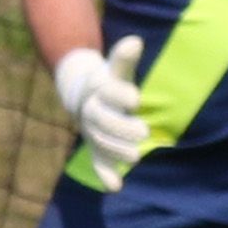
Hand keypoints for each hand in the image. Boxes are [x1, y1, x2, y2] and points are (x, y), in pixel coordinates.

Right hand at [53, 35, 149, 190]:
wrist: (83, 96)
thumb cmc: (109, 81)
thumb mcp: (115, 67)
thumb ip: (124, 57)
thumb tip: (135, 41)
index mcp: (100, 90)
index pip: (109, 92)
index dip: (122, 95)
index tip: (137, 99)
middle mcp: (94, 111)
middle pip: (104, 121)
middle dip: (122, 128)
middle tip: (144, 133)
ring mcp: (93, 131)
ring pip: (101, 142)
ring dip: (117, 151)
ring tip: (137, 157)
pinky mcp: (96, 147)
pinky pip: (97, 162)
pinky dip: (105, 174)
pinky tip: (115, 186)